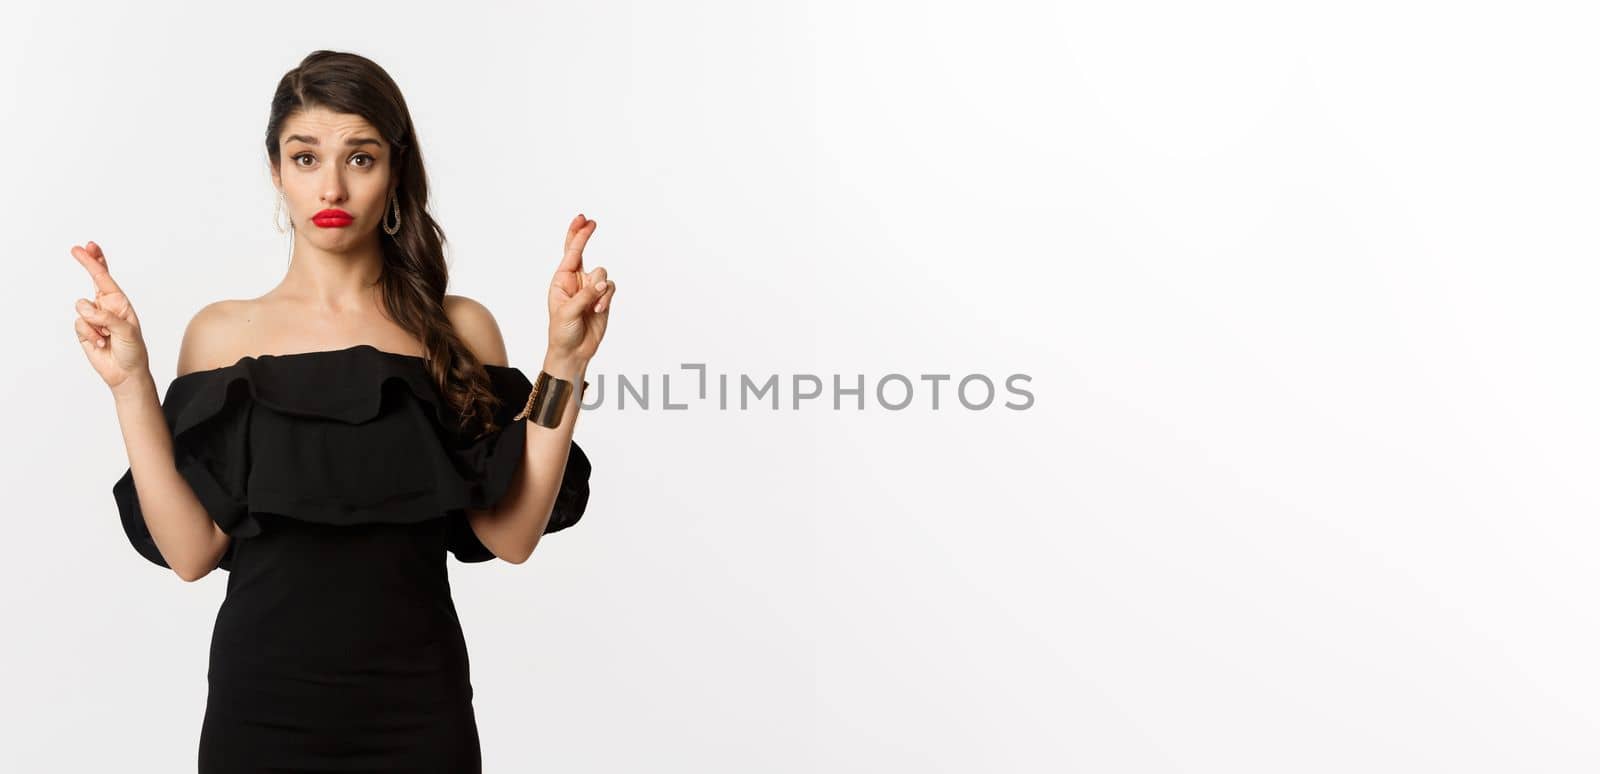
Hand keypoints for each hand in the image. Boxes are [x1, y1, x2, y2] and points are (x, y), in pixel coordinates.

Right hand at [70, 241, 150, 390]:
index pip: (106, 278)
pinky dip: (90, 335)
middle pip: (92, 280)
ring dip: (94, 323)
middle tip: (78, 249)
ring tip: (108, 336)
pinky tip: (101, 344)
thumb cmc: (133, 350)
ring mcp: (93, 317)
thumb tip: (86, 310)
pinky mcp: (83, 330)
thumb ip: (107, 318)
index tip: (87, 246)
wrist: (125, 373)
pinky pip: (79, 325)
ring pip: (81, 308)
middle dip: (87, 263)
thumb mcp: (128, 332)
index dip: (96, 261)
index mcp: (120, 303)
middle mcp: (105, 307)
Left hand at [547, 213, 614, 363]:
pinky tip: (599, 309)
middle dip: (585, 237)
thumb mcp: (567, 312)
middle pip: (583, 252)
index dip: (576, 235)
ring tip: (594, 306)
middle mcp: (576, 281)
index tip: (583, 220)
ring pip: (602, 274)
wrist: (574, 352)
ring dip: (600, 289)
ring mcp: (590, 289)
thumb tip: (602, 283)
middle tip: (591, 222)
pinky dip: (607, 298)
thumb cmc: (562, 332)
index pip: (570, 253)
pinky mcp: (603, 299)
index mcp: (561, 280)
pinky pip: (610, 289)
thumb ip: (585, 295)